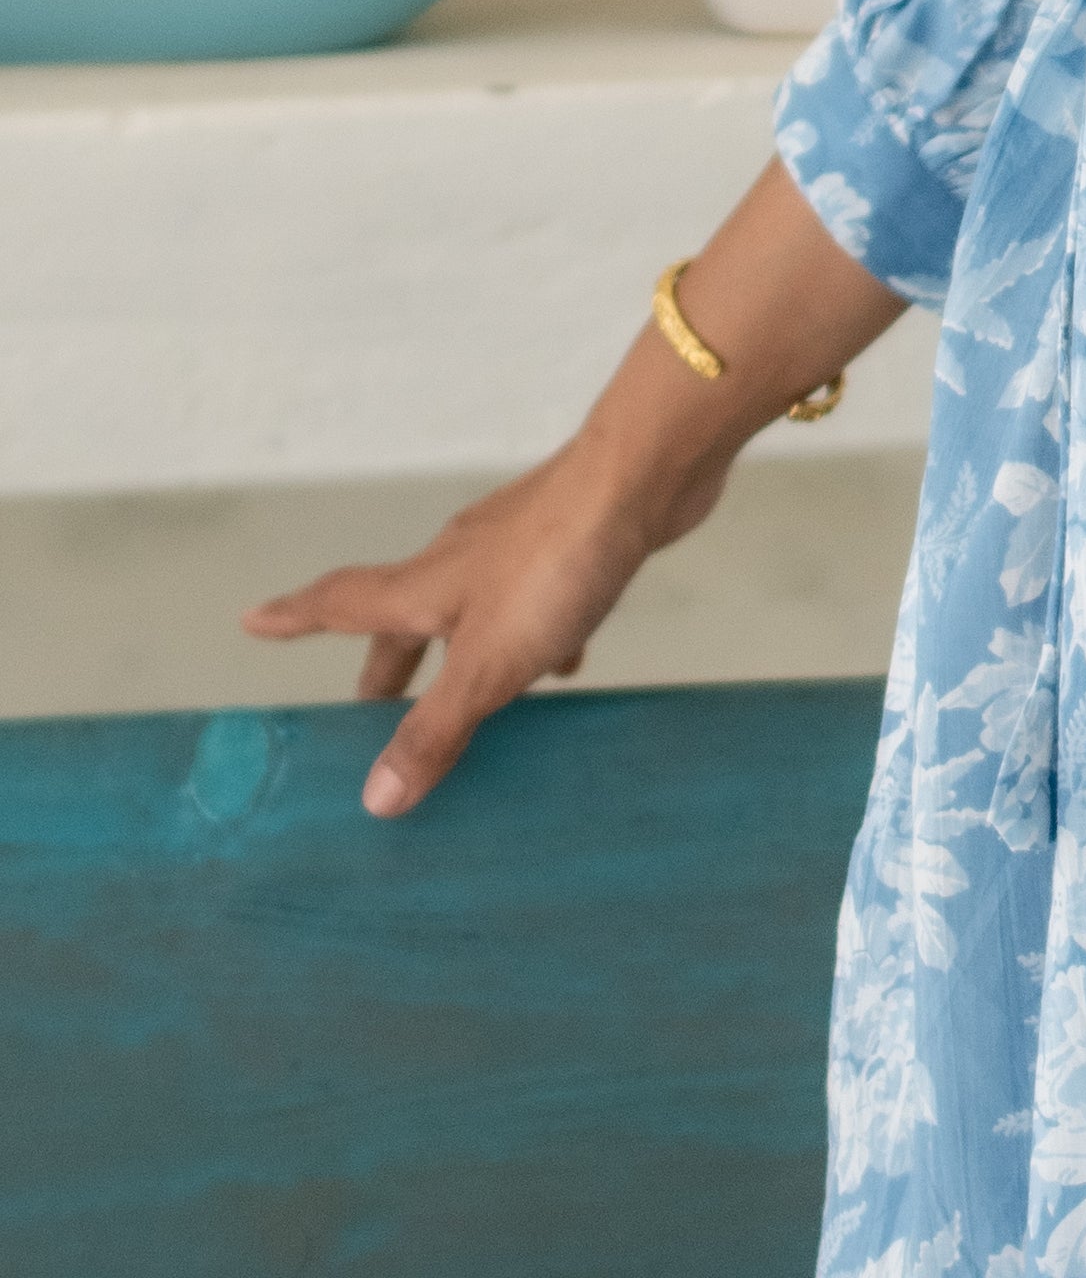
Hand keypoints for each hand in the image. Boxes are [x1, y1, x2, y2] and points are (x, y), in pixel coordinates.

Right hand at [242, 432, 725, 816]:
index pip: (337, 605)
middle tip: (372, 708)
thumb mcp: (487, 666)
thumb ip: (435, 730)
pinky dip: (531, 635)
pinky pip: (534, 600)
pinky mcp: (564, 544)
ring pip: (469, 610)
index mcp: (420, 588)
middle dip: (386, 667)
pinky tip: (564, 663)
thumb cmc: (555, 565)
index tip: (251, 619)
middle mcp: (456, 561)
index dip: (292, 618)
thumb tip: (375, 798)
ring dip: (458, 653)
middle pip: (403, 618)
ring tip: (466, 698)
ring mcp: (513, 547)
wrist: (642, 478)